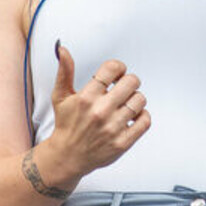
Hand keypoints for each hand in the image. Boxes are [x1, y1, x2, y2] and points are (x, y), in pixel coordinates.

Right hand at [50, 43, 150, 174]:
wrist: (68, 156)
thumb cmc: (66, 124)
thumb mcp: (60, 96)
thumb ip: (64, 71)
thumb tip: (62, 49)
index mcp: (86, 97)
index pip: (113, 68)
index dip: (118, 67)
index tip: (117, 73)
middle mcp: (100, 111)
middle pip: (131, 82)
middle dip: (129, 81)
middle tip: (123, 88)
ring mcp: (113, 128)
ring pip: (140, 100)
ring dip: (135, 98)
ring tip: (126, 103)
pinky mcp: (122, 142)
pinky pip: (145, 121)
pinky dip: (142, 115)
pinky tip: (132, 116)